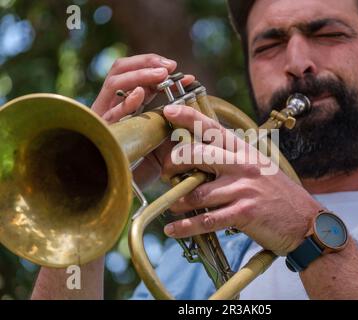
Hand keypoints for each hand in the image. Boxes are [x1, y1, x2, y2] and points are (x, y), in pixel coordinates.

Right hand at [91, 53, 193, 188]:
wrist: (128, 186)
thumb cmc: (146, 158)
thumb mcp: (161, 128)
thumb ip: (169, 108)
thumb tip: (190, 83)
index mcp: (126, 101)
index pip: (134, 72)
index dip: (153, 65)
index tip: (176, 68)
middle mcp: (112, 104)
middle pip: (120, 70)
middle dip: (145, 63)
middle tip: (169, 68)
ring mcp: (104, 116)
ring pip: (114, 83)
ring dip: (139, 75)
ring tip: (161, 75)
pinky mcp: (102, 133)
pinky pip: (111, 113)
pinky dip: (126, 102)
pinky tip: (142, 94)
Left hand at [160, 104, 324, 255]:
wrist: (306, 221)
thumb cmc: (277, 194)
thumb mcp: (258, 168)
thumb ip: (232, 161)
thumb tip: (200, 159)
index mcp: (245, 151)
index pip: (214, 129)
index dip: (190, 117)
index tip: (170, 111)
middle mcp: (243, 165)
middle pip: (198, 154)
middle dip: (174, 162)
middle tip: (166, 172)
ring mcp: (244, 189)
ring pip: (197, 191)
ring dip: (178, 200)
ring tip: (172, 205)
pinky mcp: (244, 213)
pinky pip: (207, 219)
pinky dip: (186, 226)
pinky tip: (173, 229)